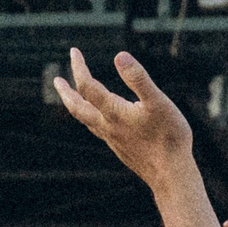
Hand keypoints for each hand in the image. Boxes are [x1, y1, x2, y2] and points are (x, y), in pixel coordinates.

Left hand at [57, 50, 194, 187]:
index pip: (87, 86)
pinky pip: (98, 130)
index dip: (79, 67)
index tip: (74, 52)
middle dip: (66, 92)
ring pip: (86, 120)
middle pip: (77, 108)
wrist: (171, 175)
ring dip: (76, 105)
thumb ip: (139, 79)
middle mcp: (107, 127)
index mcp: (113, 112)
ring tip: (73, 96)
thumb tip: (119, 55)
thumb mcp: (158, 102)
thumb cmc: (169, 137)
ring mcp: (112, 139)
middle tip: (56, 80)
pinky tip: (102, 118)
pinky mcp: (120, 148)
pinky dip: (92, 118)